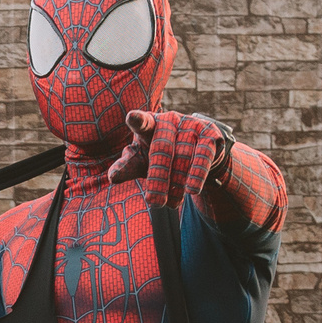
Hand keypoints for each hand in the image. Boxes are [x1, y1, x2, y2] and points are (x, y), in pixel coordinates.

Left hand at [101, 109, 222, 208]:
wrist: (194, 151)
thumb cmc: (159, 156)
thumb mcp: (141, 161)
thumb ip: (127, 166)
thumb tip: (112, 177)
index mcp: (149, 124)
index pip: (142, 122)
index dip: (137, 120)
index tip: (132, 117)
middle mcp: (170, 120)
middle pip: (162, 148)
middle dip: (158, 177)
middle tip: (154, 203)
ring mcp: (191, 124)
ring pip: (183, 155)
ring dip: (177, 182)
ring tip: (171, 205)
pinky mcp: (209, 133)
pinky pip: (203, 154)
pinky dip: (197, 173)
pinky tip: (192, 190)